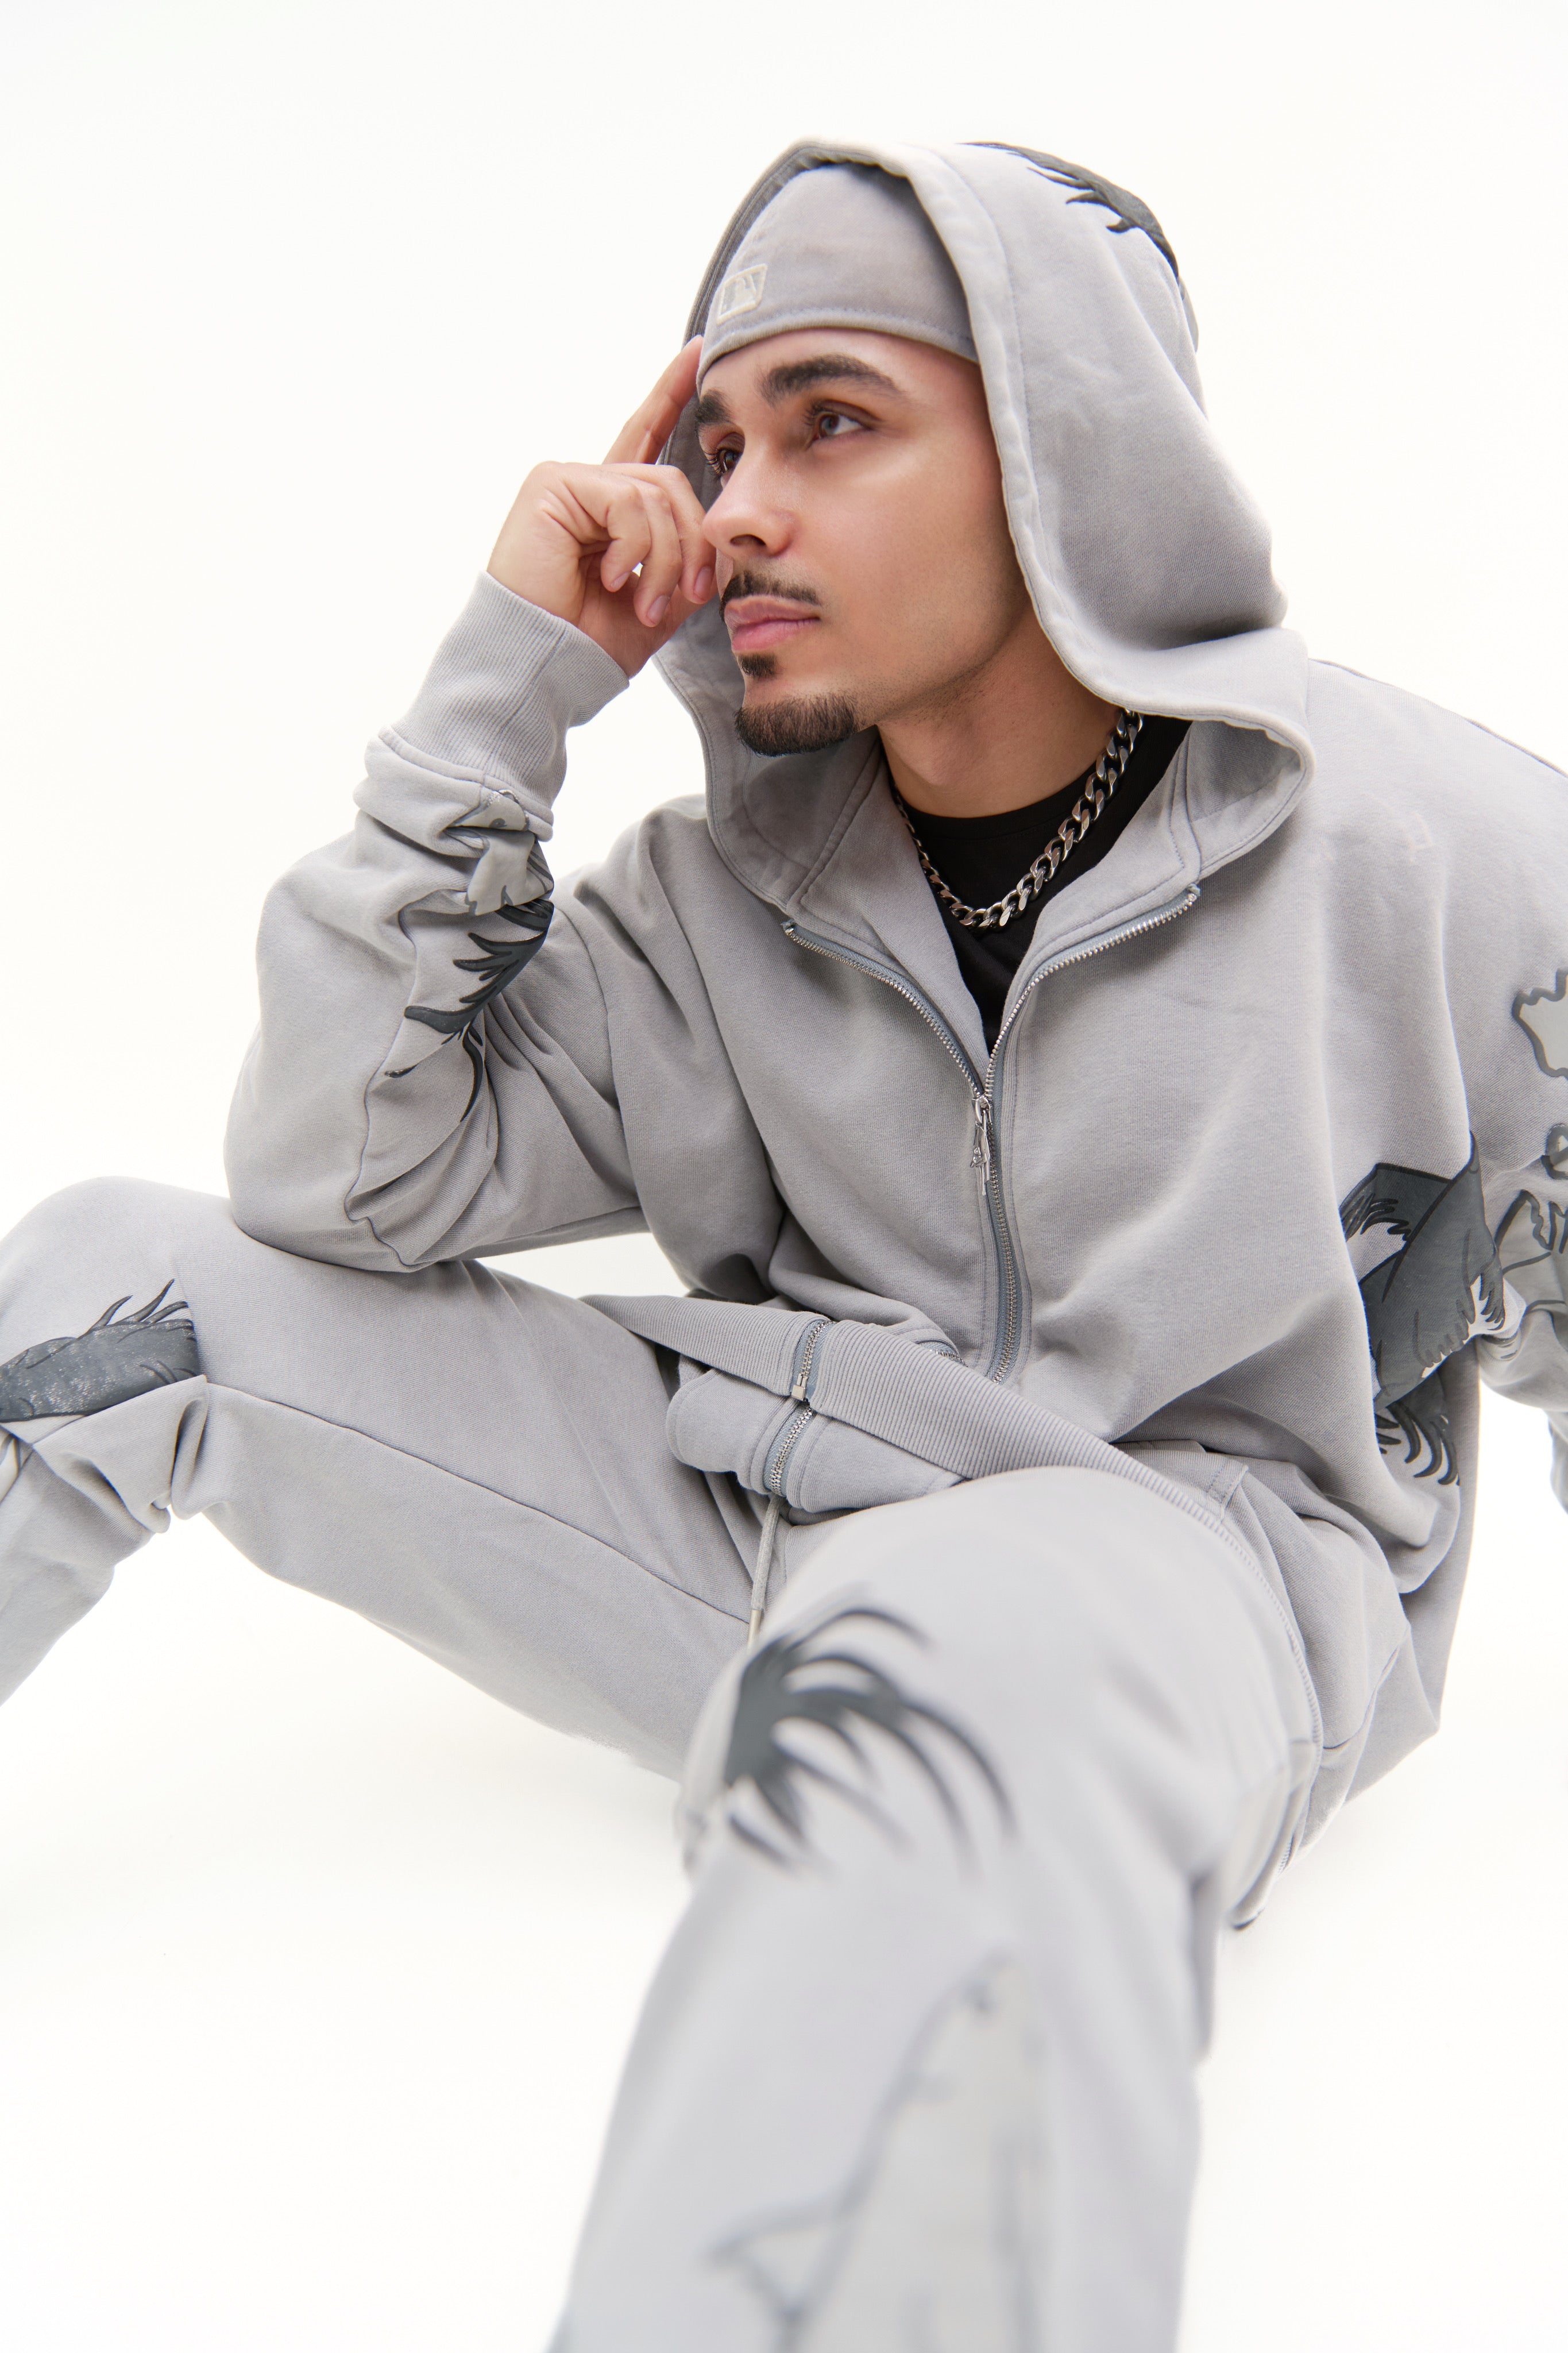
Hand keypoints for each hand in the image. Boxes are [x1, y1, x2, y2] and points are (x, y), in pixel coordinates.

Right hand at [487, 340, 713, 675]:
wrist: (546, 665)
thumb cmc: (591, 642)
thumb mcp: (662, 600)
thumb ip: (692, 562)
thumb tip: (730, 541)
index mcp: (611, 507)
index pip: (648, 437)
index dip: (672, 394)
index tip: (698, 352)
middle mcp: (589, 484)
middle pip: (673, 483)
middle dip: (693, 544)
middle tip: (688, 595)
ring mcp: (569, 479)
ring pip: (657, 493)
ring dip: (666, 558)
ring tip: (645, 601)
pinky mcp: (553, 484)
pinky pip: (627, 499)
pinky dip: (634, 547)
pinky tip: (610, 578)